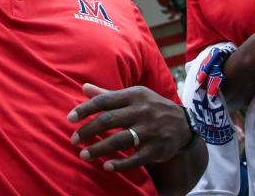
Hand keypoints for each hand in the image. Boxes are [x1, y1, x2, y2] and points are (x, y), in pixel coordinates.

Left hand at [67, 84, 191, 171]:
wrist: (184, 123)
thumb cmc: (150, 107)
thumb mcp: (133, 96)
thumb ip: (108, 94)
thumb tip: (84, 87)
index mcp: (133, 95)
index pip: (104, 100)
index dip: (85, 109)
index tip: (70, 119)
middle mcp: (141, 111)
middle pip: (109, 120)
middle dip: (88, 131)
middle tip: (74, 140)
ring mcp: (150, 130)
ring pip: (120, 140)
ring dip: (100, 148)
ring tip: (84, 155)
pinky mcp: (157, 148)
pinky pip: (136, 159)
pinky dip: (121, 164)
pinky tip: (107, 166)